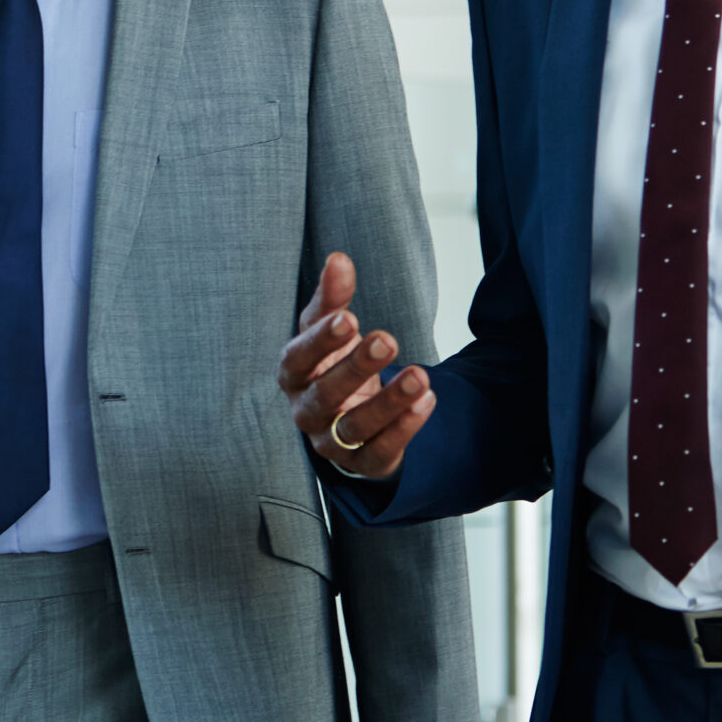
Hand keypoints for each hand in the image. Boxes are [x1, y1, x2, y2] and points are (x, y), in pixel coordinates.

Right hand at [280, 251, 434, 480]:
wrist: (346, 414)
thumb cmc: (331, 362)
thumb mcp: (331, 329)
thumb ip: (333, 297)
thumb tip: (339, 259)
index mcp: (293, 374)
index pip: (298, 358)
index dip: (320, 341)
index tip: (348, 318)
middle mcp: (306, 411)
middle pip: (325, 394)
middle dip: (356, 368)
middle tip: (387, 339)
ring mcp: (331, 441)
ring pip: (354, 427)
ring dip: (388, 403)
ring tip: (420, 376)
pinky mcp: (362, 463)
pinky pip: (380, 452)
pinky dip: (405, 429)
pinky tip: (427, 401)